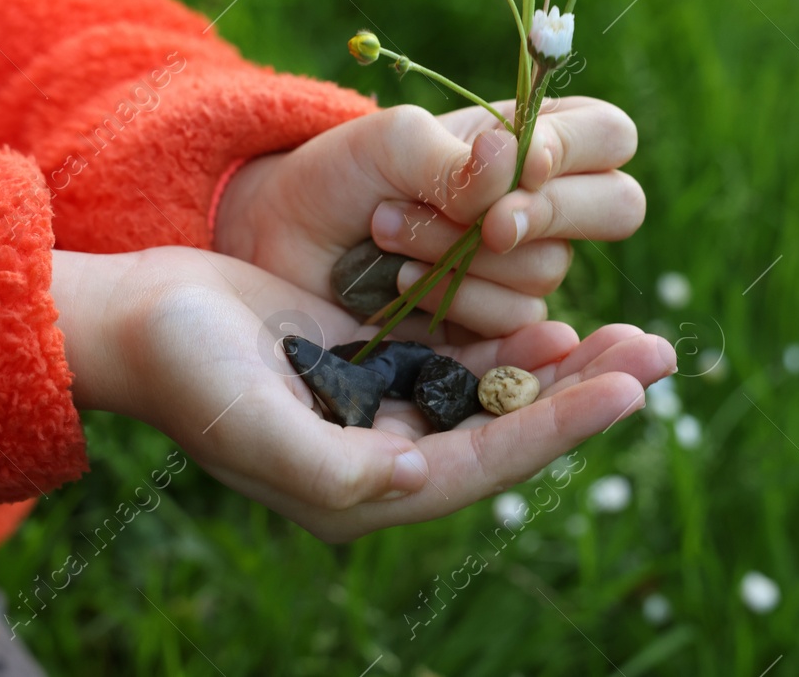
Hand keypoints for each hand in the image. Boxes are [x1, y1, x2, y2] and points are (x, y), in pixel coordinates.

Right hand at [51, 246, 674, 541]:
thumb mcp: (251, 420)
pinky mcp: (376, 362)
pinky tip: (556, 313)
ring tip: (636, 333)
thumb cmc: (184, 368)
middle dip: (583, 392)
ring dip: (561, 364)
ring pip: (495, 391)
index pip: (485, 461)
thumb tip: (423, 475)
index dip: (558, 424)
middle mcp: (385, 455)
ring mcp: (383, 407)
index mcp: (363, 486)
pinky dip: (509, 339)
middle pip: (508, 429)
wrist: (137, 318)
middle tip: (661, 351)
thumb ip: (334, 464)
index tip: (628, 385)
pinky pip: (462, 356)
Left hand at [212, 97, 643, 334]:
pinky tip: (401, 282)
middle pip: (619, 206)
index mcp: (533, 140)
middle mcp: (544, 203)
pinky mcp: (496, 329)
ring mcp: (523, 268)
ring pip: (550, 269)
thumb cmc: (340, 175)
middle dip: (548, 213)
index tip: (524, 161)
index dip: (577, 149)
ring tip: (389, 236)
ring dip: (465, 255)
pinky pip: (516, 321)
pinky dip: (455, 299)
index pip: (609, 135)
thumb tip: (519, 165)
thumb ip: (456, 156)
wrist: (278, 242)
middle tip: (488, 224)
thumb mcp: (390, 143)